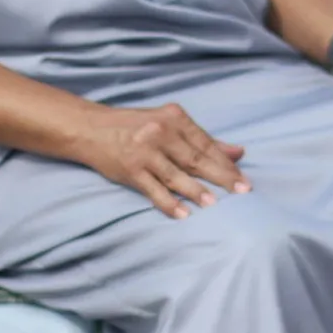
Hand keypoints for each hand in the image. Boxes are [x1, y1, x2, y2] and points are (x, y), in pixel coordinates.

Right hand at [82, 101, 249, 218]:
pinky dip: (169, 203)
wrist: (89, 128)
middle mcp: (160, 133)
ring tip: (215, 204)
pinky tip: (183, 214)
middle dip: (221, 176)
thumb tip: (238, 152)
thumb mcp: (168, 124)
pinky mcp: (130, 169)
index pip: (206, 144)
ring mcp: (144, 152)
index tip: (244, 179)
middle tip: (242, 191)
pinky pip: (153, 190)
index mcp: (173, 118)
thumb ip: (203, 139)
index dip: (226, 163)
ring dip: (197, 191)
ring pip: (176, 175)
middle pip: (196, 159)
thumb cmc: (133, 126)